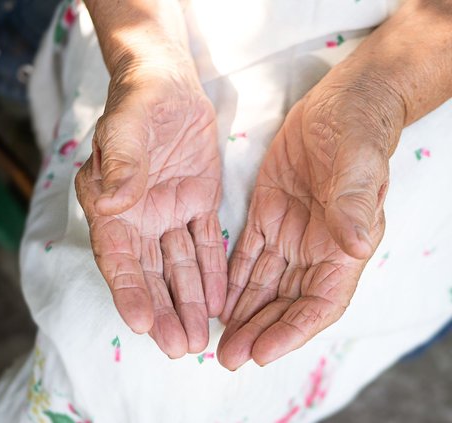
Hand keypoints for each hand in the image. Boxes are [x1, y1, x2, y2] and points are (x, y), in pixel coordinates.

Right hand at [75, 51, 226, 356]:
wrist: (170, 84)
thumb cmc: (139, 100)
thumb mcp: (127, 125)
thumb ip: (121, 162)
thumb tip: (111, 205)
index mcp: (112, 203)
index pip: (119, 256)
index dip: (129, 291)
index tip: (144, 324)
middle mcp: (140, 216)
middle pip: (151, 273)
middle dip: (165, 311)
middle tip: (182, 347)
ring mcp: (171, 212)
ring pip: (180, 266)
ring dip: (190, 300)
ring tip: (201, 337)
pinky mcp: (199, 203)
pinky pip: (207, 244)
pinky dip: (212, 272)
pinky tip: (219, 301)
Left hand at [217, 0, 451, 370]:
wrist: (340, 103)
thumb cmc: (358, 131)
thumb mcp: (357, 163)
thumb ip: (354, 204)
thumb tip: (354, 245)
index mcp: (344, 245)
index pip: (319, 302)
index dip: (292, 330)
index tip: (261, 353)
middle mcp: (316, 247)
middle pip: (285, 302)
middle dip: (259, 330)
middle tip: (227, 356)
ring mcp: (289, 232)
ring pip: (263, 284)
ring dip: (242, 312)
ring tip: (216, 339)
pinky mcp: (267, 213)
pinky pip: (247, 255)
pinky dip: (232, 279)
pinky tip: (216, 298)